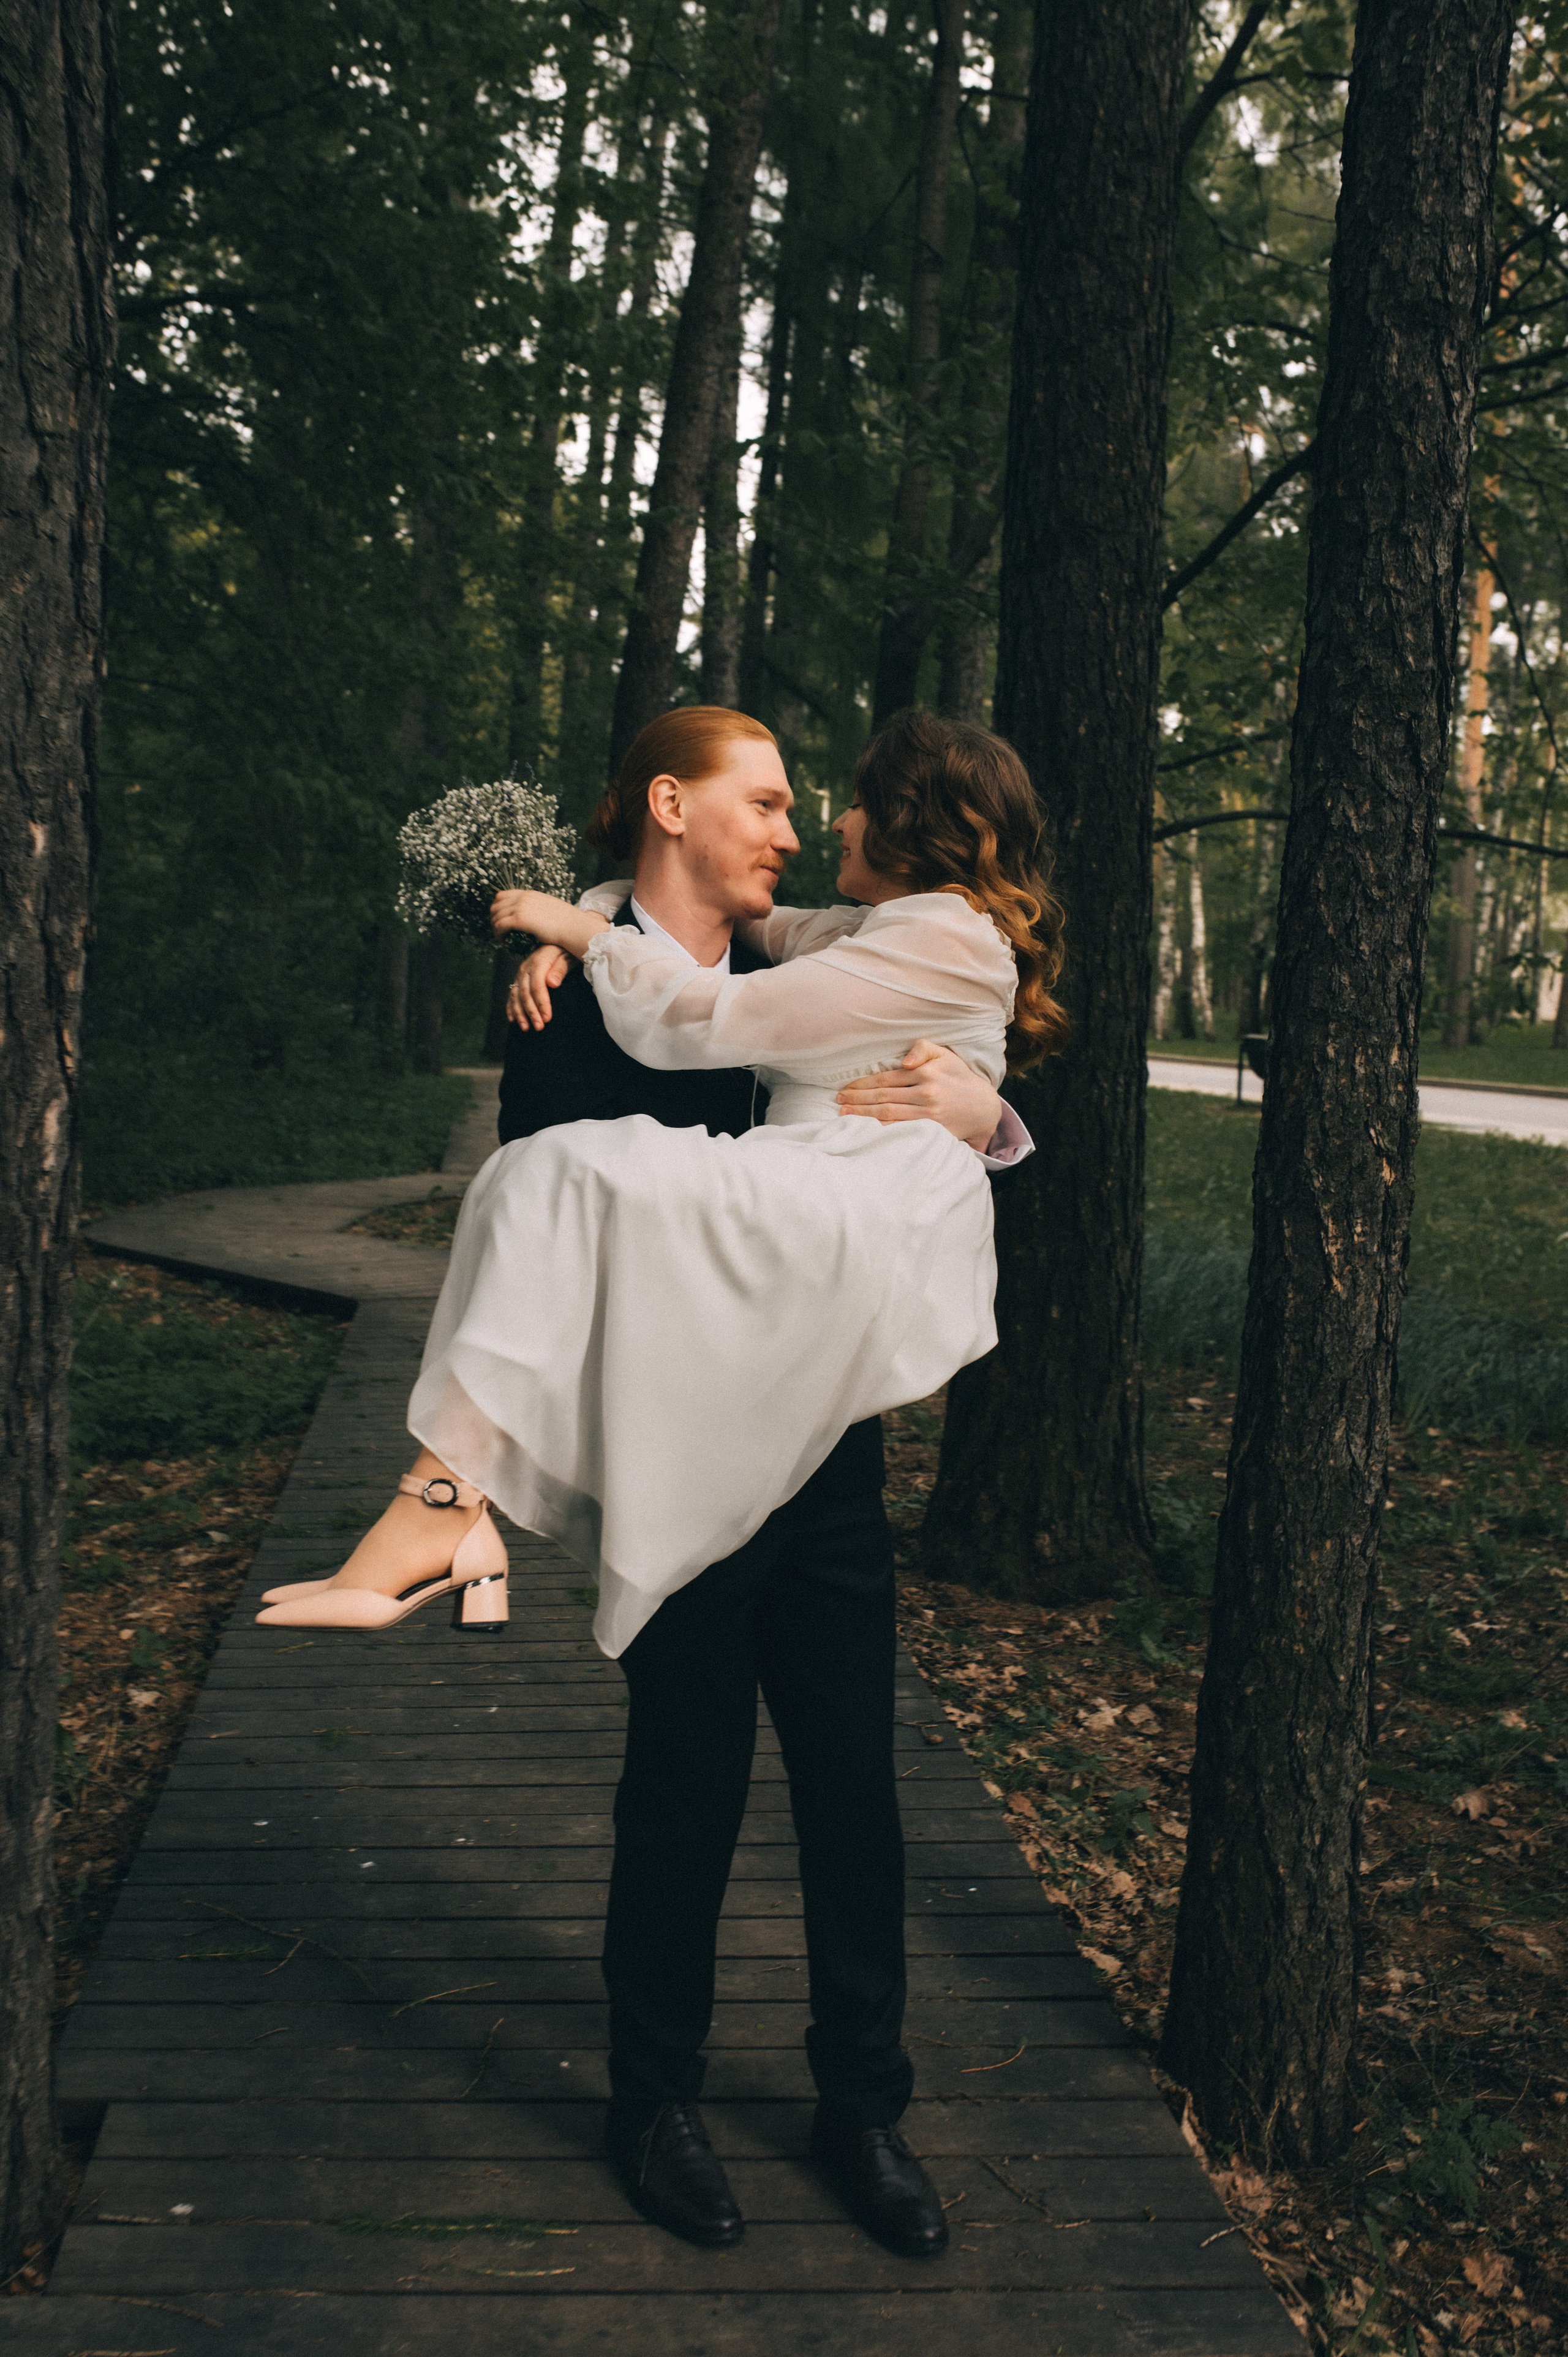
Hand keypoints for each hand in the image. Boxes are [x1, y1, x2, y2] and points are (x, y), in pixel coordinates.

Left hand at [490, 889, 608, 958]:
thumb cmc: (565, 922)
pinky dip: (499, 934)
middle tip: (499, 930)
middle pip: (495, 905)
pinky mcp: (520, 919)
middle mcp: (523, 898)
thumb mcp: (548, 908)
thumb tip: (531, 917)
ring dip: (496, 928)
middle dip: (494, 918)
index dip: (497, 908)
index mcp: (529, 894)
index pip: (502, 895)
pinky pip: (501, 926)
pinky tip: (505, 940)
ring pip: (496, 917)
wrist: (573, 926)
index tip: (501, 919)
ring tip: (502, 937)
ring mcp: (521, 907)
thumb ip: (536, 908)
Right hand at [508, 944, 570, 1029]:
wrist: (558, 943)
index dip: (541, 1003)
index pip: (537, 986)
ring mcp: (520, 974)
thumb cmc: (566, 951)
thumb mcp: (568, 957)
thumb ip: (560, 969)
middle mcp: (525, 968)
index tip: (547, 1018)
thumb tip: (552, 983)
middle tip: (539, 1027)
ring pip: (516, 995)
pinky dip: (511, 1007)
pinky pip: (512, 994)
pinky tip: (513, 1019)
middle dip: (531, 1012)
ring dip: (520, 1013)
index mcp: (538, 962)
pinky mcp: (519, 978)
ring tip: (526, 1028)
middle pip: (525, 993)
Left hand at [836, 1040, 1002, 1151]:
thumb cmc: (958, 1078)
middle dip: (857, 1100)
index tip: (845, 1088)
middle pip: (883, 1097)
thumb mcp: (945, 1055)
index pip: (885, 1079)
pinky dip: (881, 1129)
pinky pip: (901, 1129)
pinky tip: (865, 1128)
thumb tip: (904, 1060)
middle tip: (839, 1101)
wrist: (983, 1107)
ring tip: (844, 1113)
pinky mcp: (933, 1131)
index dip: (862, 1084)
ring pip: (889, 1114)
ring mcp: (930, 1114)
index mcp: (926, 1073)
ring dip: (863, 1115)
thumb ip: (923, 1048)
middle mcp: (927, 1093)